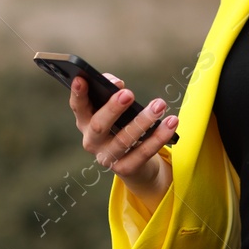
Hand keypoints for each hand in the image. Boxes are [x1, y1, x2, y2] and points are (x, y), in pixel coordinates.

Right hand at [69, 74, 176, 208]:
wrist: (135, 162)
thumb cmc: (122, 125)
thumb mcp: (116, 109)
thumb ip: (113, 92)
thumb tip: (117, 86)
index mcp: (85, 122)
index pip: (78, 107)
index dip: (78, 94)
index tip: (82, 79)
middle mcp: (92, 141)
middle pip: (98, 126)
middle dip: (112, 109)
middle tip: (128, 94)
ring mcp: (107, 157)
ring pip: (124, 140)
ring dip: (143, 121)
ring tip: (159, 105)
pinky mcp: (125, 169)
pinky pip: (144, 152)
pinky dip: (159, 137)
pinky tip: (171, 122)